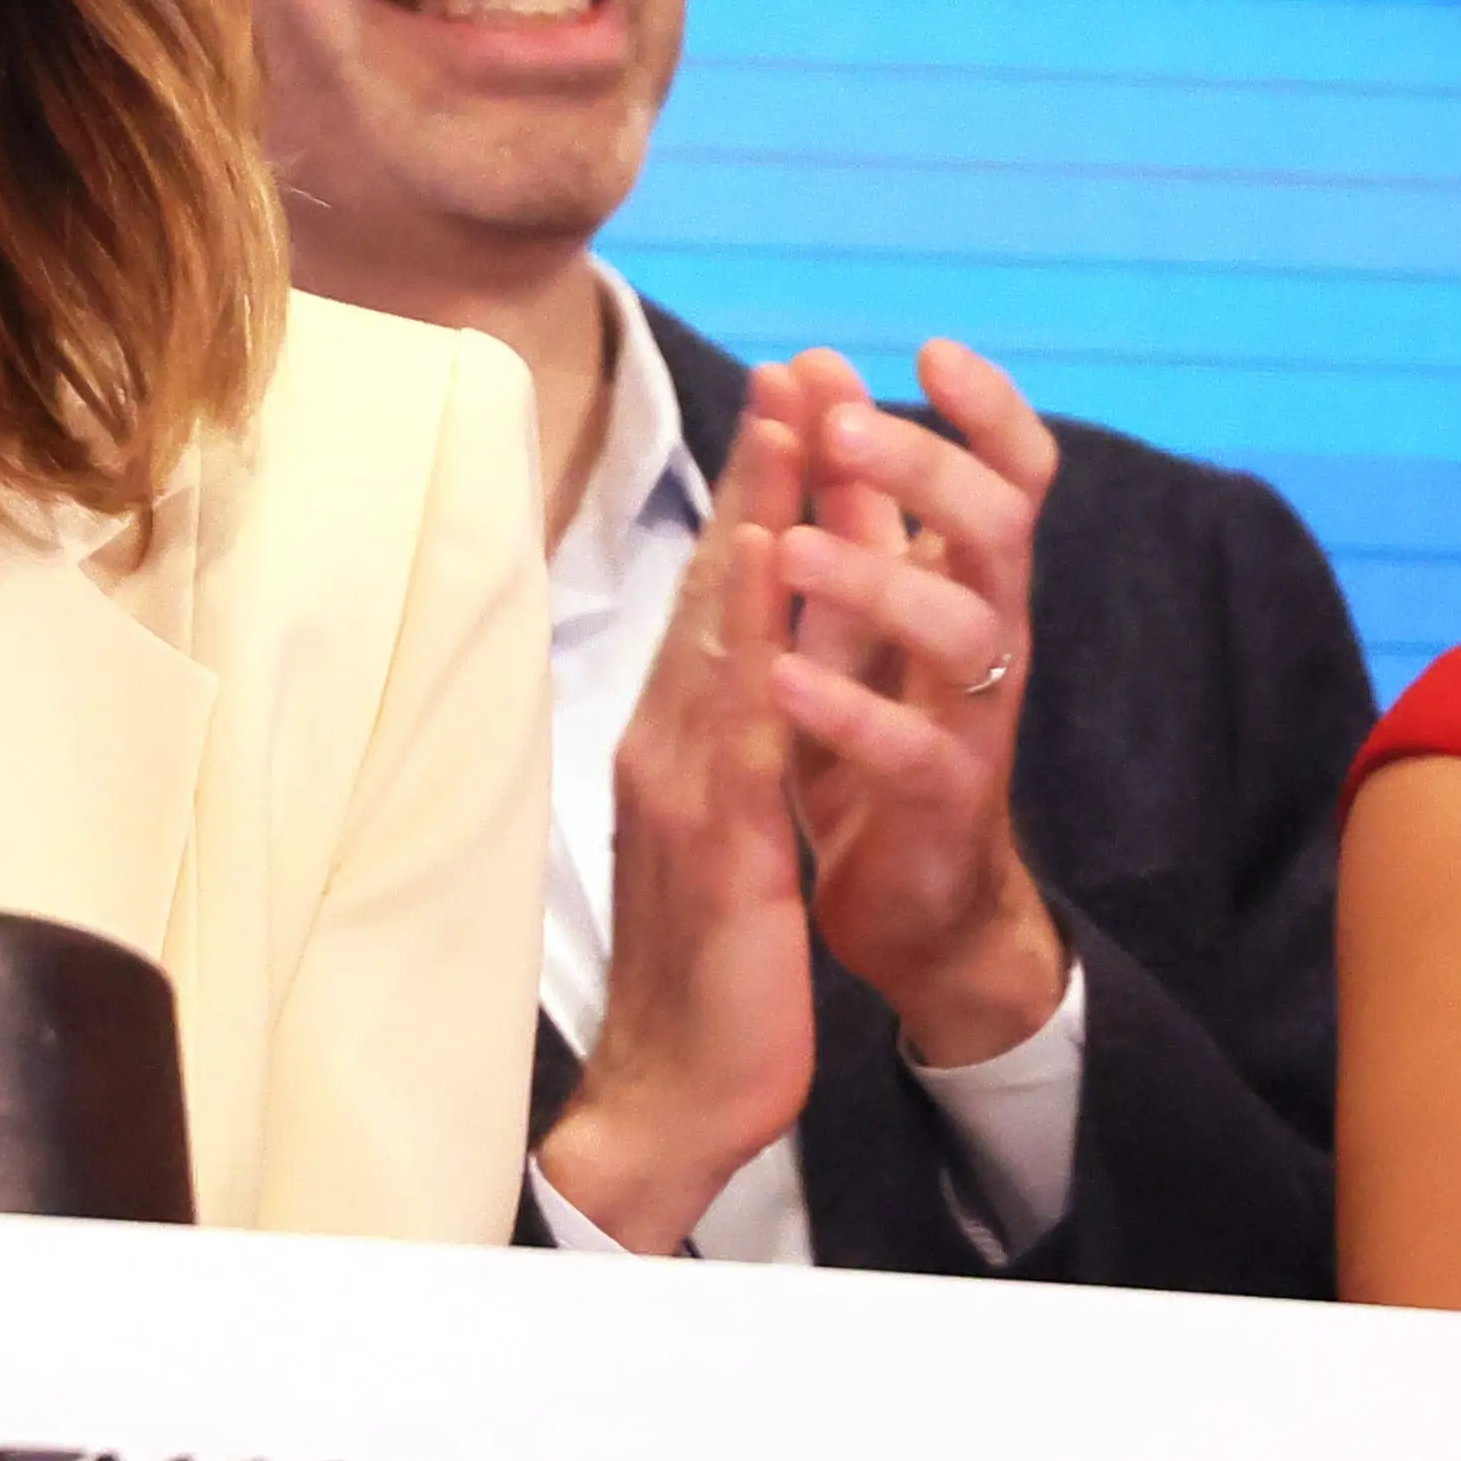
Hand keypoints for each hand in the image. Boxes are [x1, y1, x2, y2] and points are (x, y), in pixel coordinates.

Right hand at [537, 379, 822, 1255]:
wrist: (668, 1096)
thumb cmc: (704, 969)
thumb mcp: (730, 834)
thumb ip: (740, 746)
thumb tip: (752, 672)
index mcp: (677, 744)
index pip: (721, 602)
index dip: (756, 498)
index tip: (789, 405)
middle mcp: (668, 743)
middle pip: (717, 588)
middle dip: (760, 473)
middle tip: (793, 364)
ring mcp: (682, 783)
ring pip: (723, 627)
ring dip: (758, 515)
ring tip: (789, 420)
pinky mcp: (714, 837)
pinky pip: (739, 713)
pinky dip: (754, 628)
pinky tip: (773, 563)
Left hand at [772, 338, 1072, 1069]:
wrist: (914, 902)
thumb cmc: (877, 730)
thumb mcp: (857, 603)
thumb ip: (846, 499)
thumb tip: (815, 369)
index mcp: (966, 581)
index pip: (1012, 476)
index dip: (989, 412)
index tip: (930, 348)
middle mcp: (988, 638)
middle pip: (996, 530)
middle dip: (926, 468)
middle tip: (842, 428)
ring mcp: (973, 721)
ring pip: (962, 634)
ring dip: (876, 580)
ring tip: (792, 545)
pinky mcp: (943, 804)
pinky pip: (915, 751)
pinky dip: (850, 712)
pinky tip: (786, 680)